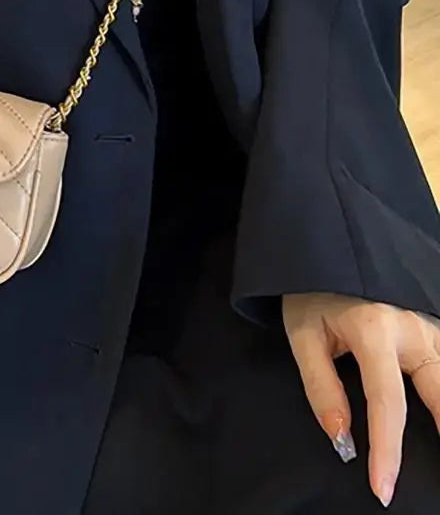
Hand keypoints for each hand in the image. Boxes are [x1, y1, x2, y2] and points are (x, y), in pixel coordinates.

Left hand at [284, 292, 439, 506]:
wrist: (327, 239)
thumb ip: (322, 386)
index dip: (386, 450)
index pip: (388, 402)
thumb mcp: (303, 334)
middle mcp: (412, 327)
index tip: (382, 488)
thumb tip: (342, 438)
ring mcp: (431, 322)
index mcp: (374, 329)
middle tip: (438, 480)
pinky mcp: (436, 322)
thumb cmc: (310, 290)